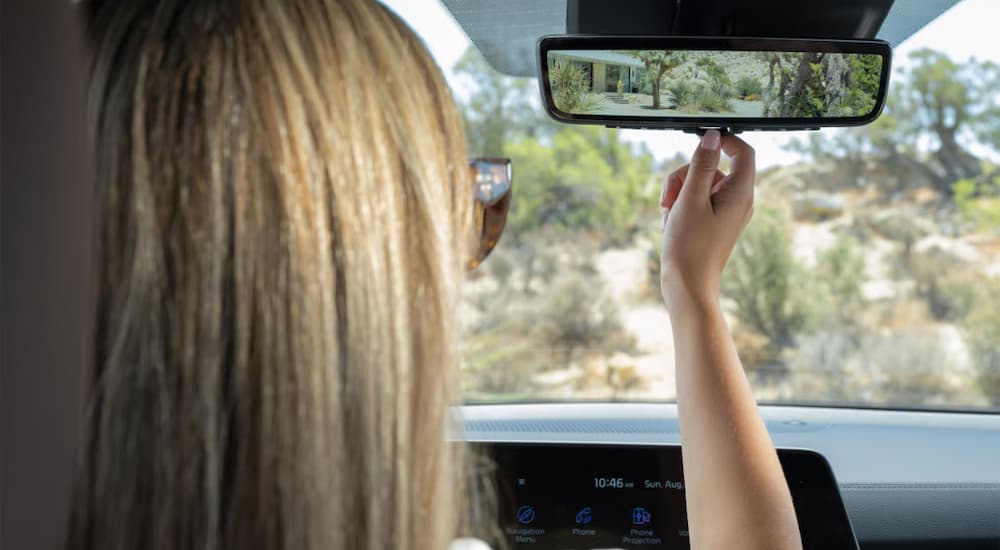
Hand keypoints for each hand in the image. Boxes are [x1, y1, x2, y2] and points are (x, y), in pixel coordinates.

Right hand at [659, 130, 754, 312]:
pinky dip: (681, 206)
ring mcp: (725, 213)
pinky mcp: (713, 222)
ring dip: (679, 191)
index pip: (743, 152)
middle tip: (670, 196)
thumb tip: (713, 136)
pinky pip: (697, 201)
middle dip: (686, 174)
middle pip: (713, 167)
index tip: (701, 139)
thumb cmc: (690, 246)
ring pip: (700, 184)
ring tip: (668, 213)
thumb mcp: (691, 199)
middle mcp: (738, 201)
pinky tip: (670, 222)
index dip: (724, 140)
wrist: (688, 286)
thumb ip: (701, 164)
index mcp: (739, 193)